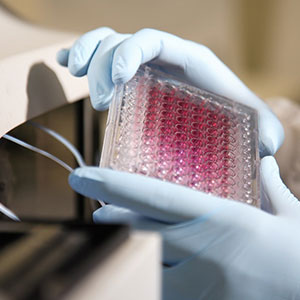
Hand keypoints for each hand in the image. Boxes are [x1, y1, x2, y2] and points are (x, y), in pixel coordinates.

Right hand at [57, 27, 282, 156]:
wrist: (223, 125)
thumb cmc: (238, 126)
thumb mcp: (256, 128)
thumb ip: (266, 134)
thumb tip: (267, 147)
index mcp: (189, 61)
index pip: (152, 40)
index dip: (129, 51)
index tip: (118, 80)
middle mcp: (165, 59)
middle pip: (123, 43)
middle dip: (104, 66)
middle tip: (104, 104)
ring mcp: (146, 67)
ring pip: (107, 44)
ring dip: (88, 56)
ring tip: (78, 76)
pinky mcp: (132, 80)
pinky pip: (101, 59)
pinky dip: (81, 55)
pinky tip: (67, 63)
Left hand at [69, 156, 299, 299]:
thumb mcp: (290, 216)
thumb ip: (271, 187)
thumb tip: (266, 161)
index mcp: (222, 220)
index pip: (153, 198)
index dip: (113, 185)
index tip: (82, 176)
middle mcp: (203, 251)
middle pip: (137, 230)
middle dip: (112, 217)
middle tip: (99, 208)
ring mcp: (197, 286)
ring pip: (142, 259)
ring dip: (124, 244)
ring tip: (115, 232)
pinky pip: (158, 287)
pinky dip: (146, 272)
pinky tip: (146, 263)